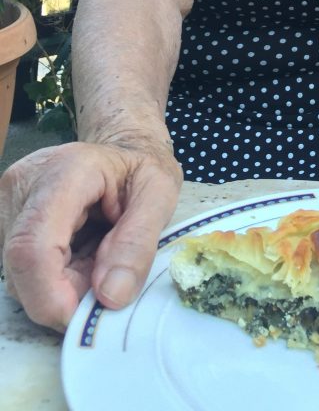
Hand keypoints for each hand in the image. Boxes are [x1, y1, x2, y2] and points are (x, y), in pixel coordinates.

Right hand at [0, 141, 181, 330]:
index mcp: (65, 172)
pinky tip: (79, 255)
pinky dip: (53, 277)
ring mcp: (7, 203)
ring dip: (60, 285)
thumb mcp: (160, 194)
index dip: (51, 295)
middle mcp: (23, 184)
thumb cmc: (140, 168)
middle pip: (22, 268)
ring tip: (96, 257)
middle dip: (65, 293)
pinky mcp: (4, 220)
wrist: (121, 146)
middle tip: (107, 278)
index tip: (87, 315)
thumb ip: (138, 243)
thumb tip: (111, 296)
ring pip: (18, 275)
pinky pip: (20, 270)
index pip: (33, 246)